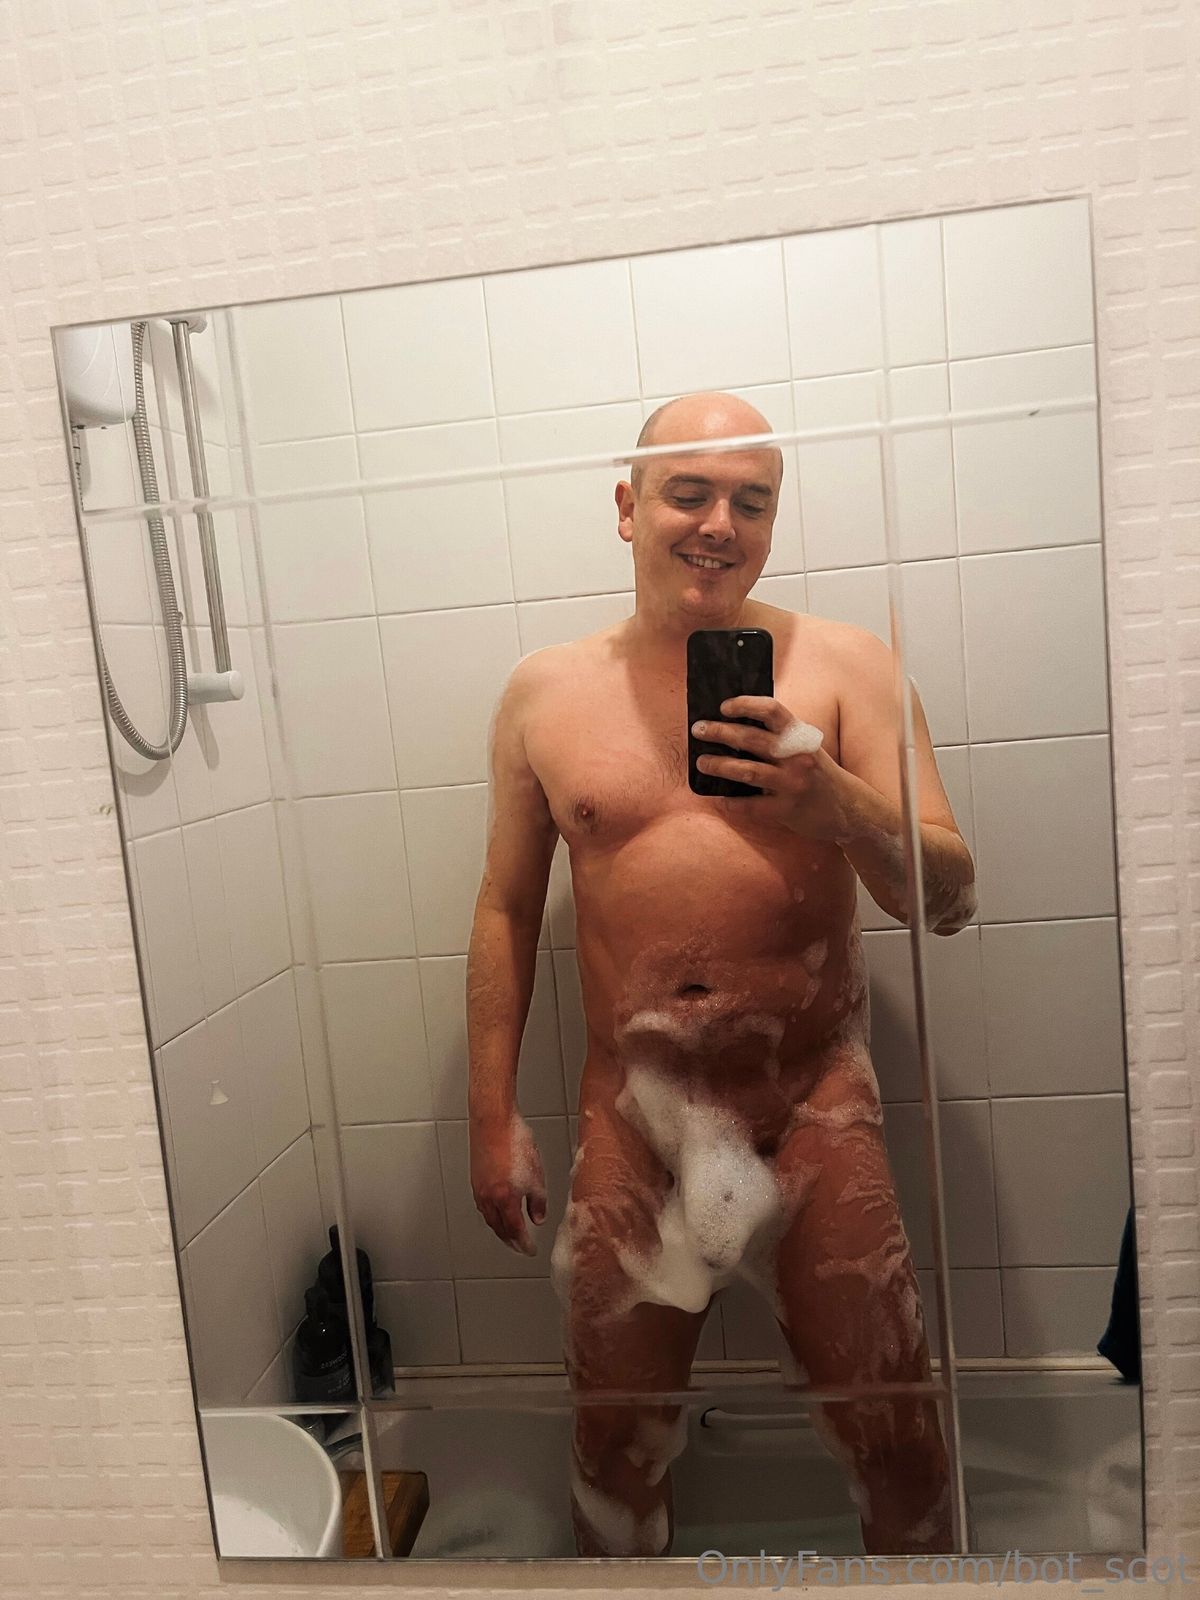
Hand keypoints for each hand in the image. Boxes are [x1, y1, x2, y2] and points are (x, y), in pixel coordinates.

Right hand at [469, 1112, 546, 1256]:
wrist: (493, 1121)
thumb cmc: (515, 1141)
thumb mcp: (536, 1175)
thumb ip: (538, 1202)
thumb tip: (537, 1218)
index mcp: (505, 1200)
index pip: (515, 1232)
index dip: (524, 1244)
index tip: (530, 1250)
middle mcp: (489, 1199)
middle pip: (499, 1228)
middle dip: (510, 1240)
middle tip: (519, 1246)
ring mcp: (479, 1189)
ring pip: (489, 1217)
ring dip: (500, 1228)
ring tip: (509, 1231)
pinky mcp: (476, 1178)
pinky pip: (483, 1205)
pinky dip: (492, 1213)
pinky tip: (497, 1209)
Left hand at [692, 695, 859, 842]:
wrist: (850, 808)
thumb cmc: (820, 774)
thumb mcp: (806, 748)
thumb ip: (780, 738)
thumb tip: (736, 728)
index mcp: (801, 737)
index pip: (771, 710)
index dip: (745, 705)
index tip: (724, 707)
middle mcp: (797, 757)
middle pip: (752, 739)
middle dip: (720, 732)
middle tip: (698, 730)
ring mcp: (792, 784)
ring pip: (747, 771)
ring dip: (719, 765)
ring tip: (702, 763)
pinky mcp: (787, 810)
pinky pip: (751, 806)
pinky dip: (732, 803)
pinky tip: (720, 800)